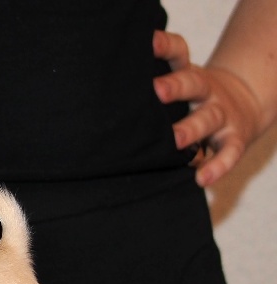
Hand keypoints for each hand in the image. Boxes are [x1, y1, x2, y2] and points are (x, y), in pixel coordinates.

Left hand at [152, 30, 260, 186]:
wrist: (244, 103)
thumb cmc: (194, 100)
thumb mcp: (179, 86)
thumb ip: (152, 92)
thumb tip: (103, 108)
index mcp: (189, 75)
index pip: (179, 53)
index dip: (165, 46)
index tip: (149, 43)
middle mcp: (207, 91)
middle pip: (193, 84)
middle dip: (176, 87)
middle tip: (157, 91)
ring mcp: (222, 113)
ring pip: (208, 118)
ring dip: (192, 129)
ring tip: (175, 140)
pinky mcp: (235, 137)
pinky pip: (229, 152)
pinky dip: (217, 166)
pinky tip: (201, 177)